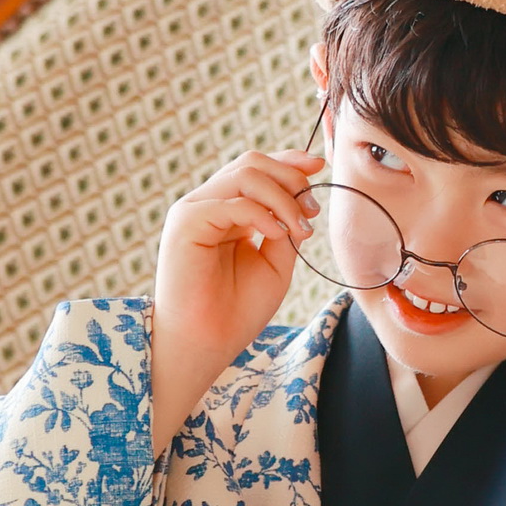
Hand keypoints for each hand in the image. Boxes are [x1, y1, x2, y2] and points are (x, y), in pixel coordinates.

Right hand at [150, 149, 322, 454]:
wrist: (207, 342)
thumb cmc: (238, 310)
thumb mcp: (274, 264)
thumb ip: (285, 230)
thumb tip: (300, 201)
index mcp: (228, 213)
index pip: (257, 170)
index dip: (288, 163)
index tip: (318, 167)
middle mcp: (209, 205)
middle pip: (252, 163)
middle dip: (290, 177)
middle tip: (311, 209)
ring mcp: (195, 210)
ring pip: (245, 175)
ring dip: (283, 198)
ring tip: (300, 230)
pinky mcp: (186, 222)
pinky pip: (232, 202)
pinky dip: (262, 214)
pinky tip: (277, 235)